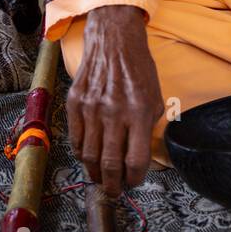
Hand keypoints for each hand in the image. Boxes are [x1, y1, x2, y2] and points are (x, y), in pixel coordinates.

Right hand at [66, 5, 164, 196]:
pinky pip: (76, 139)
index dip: (135, 178)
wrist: (114, 40)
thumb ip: (148, 127)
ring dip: (95, 174)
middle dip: (113, 185)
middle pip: (110, 164)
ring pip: (89, 156)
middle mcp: (114, 113)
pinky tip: (88, 158)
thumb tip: (138, 157)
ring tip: (100, 180)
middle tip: (115, 191)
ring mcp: (91, 109)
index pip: (136, 160)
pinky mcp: (75, 103)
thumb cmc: (139, 68)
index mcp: (139, 112)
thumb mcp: (155, 97)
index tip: (134, 182)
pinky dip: (81, 154)